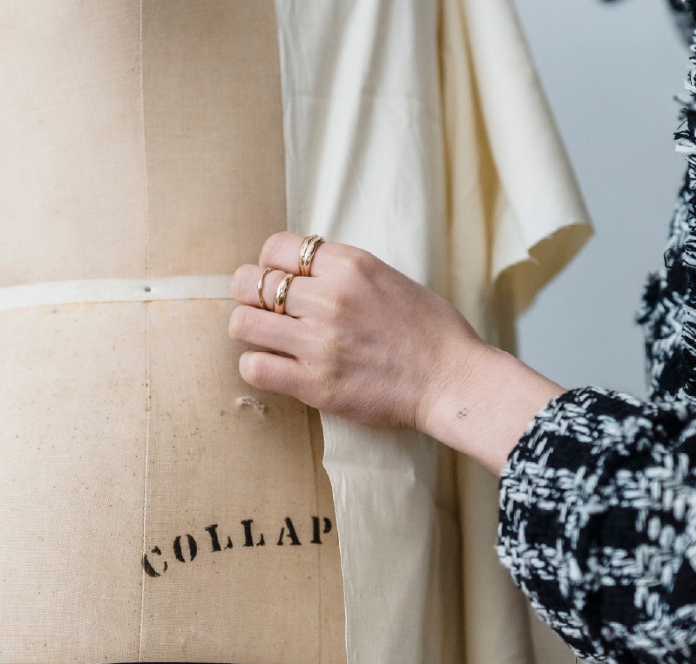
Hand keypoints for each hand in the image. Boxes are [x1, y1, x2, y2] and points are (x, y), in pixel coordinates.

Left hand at [229, 232, 483, 429]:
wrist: (452, 378)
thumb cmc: (429, 330)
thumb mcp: (387, 277)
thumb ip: (343, 272)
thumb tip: (303, 272)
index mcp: (348, 265)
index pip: (275, 247)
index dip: (270, 264)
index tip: (280, 279)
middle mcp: (328, 298)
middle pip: (250, 282)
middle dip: (250, 294)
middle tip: (265, 310)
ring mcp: (319, 342)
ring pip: (243, 322)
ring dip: (250, 329)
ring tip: (267, 338)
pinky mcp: (315, 383)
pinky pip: (254, 367)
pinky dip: (256, 366)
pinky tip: (275, 366)